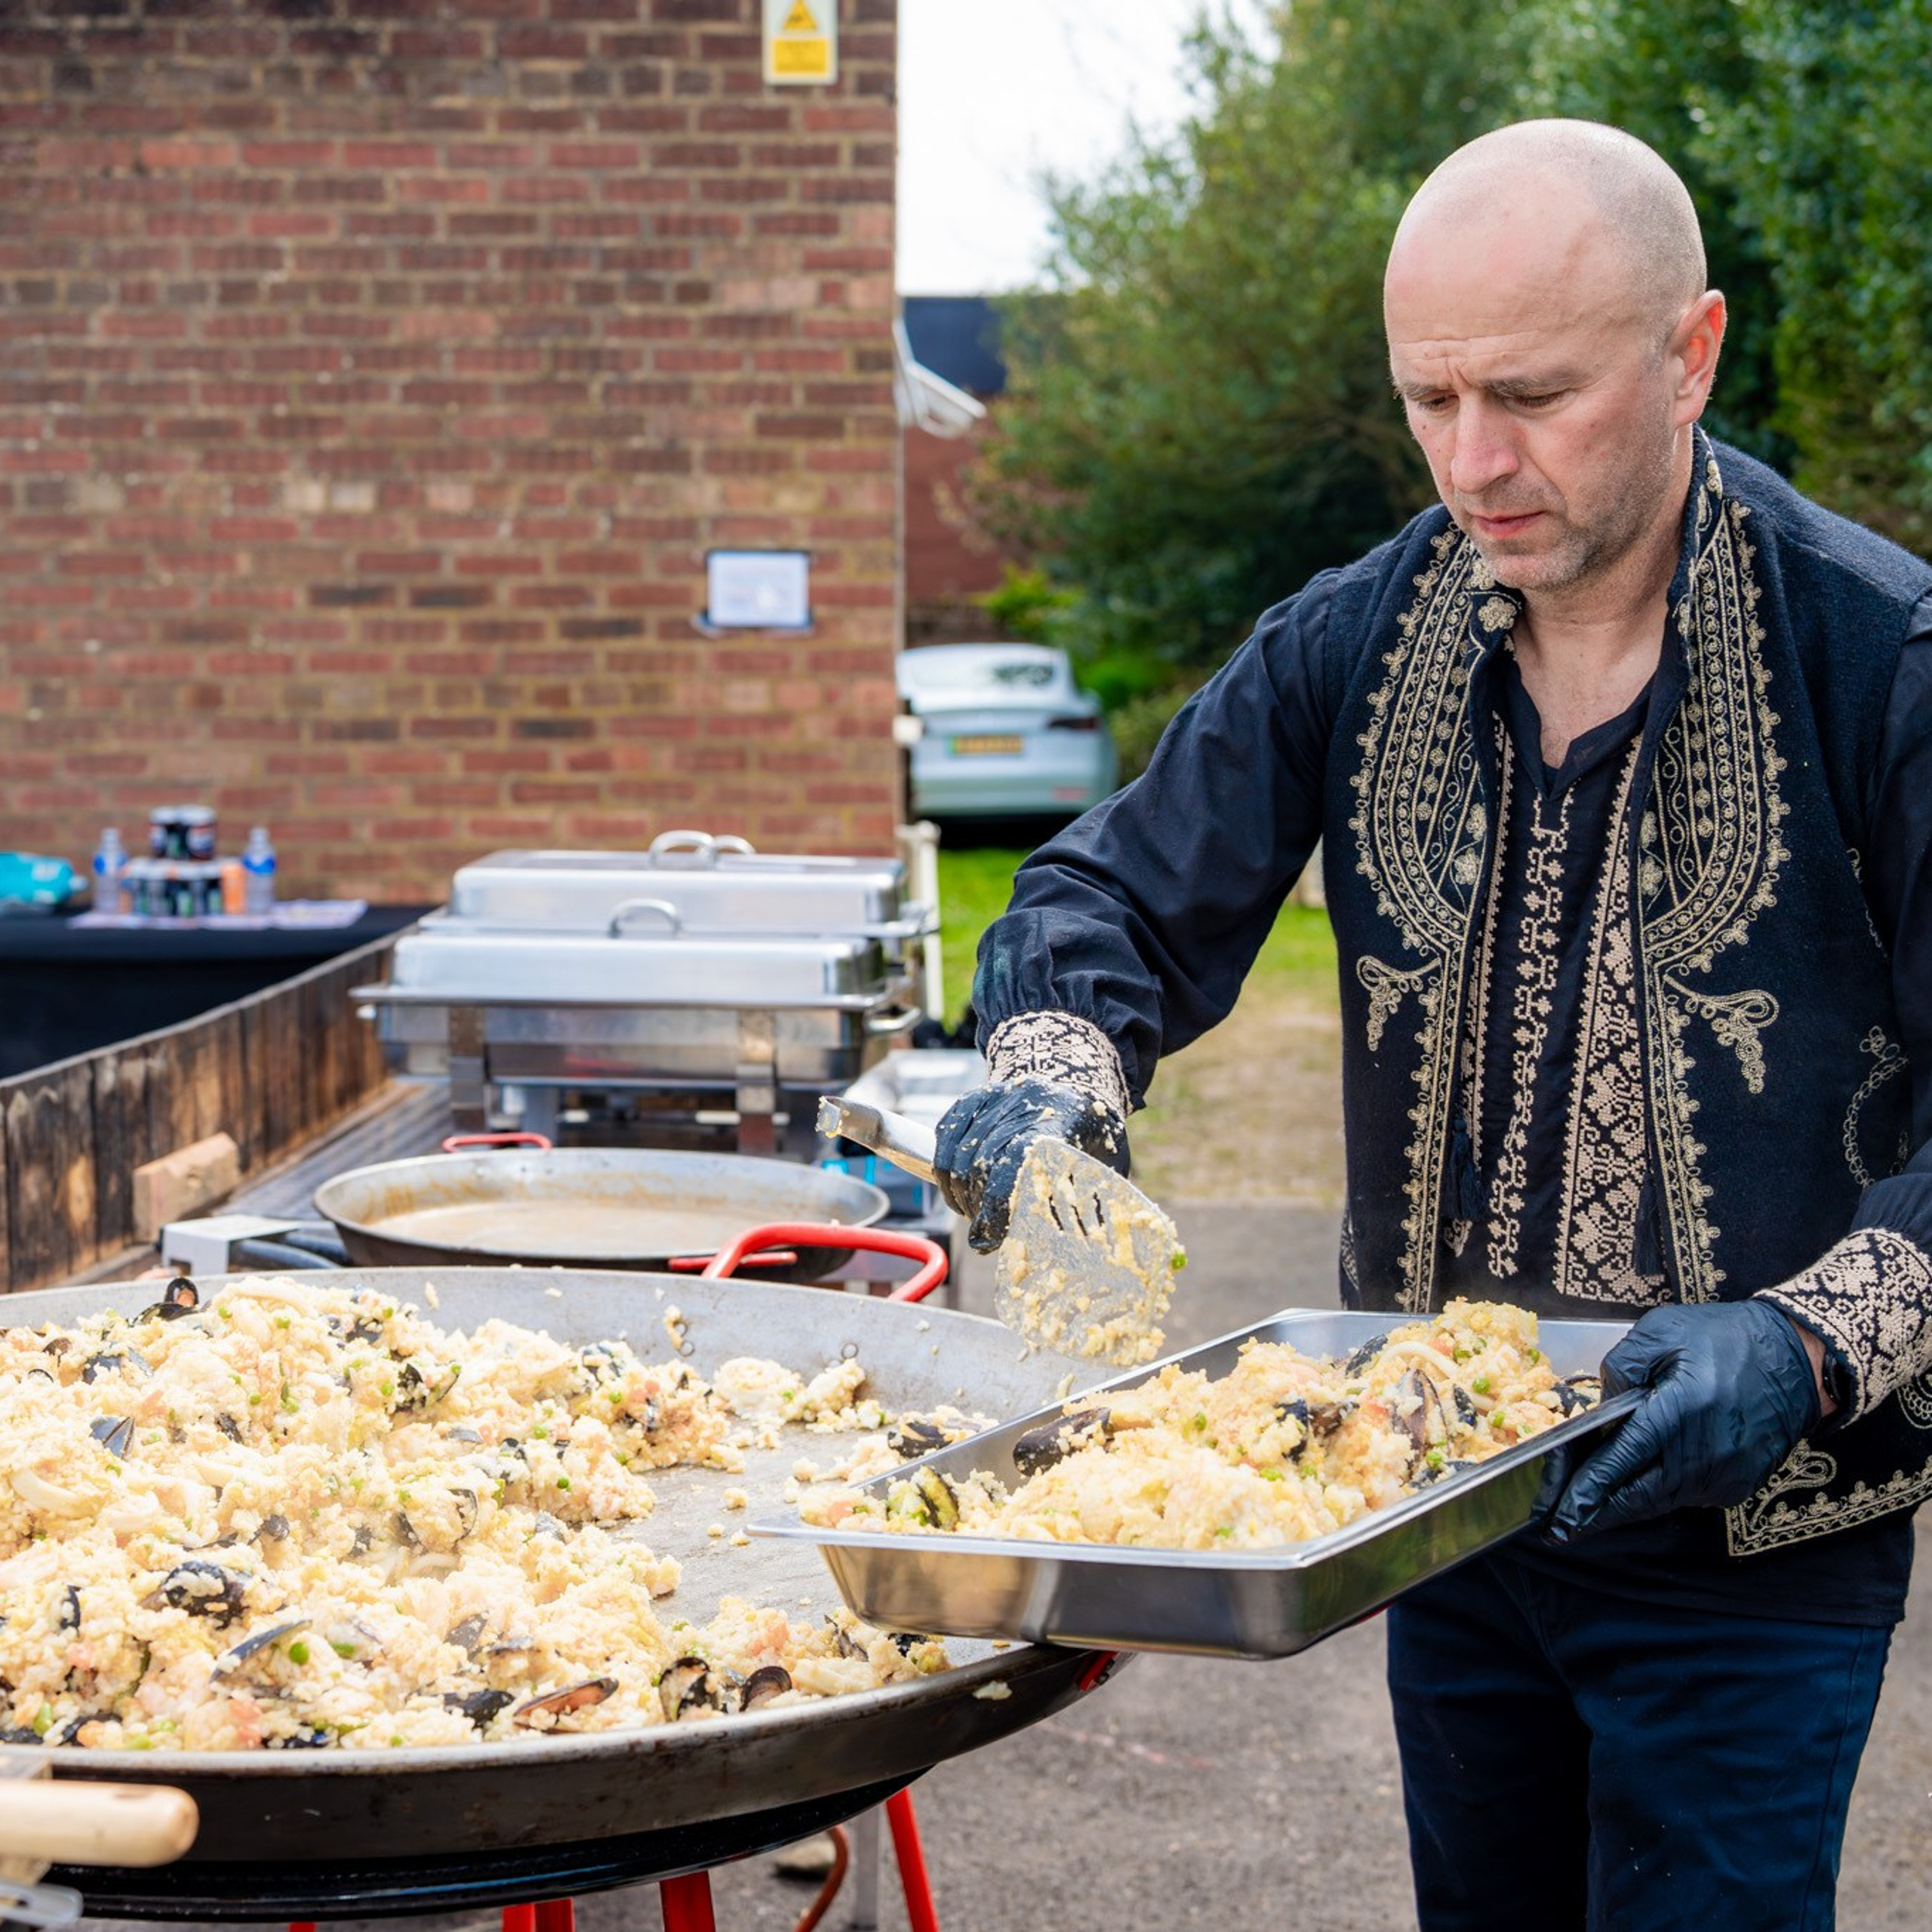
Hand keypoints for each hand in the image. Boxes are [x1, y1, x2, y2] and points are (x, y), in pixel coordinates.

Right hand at [933, 1075, 1130, 1252]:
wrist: (1076, 1089)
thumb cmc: (1095, 1138)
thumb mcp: (1105, 1167)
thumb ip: (1092, 1202)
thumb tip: (1073, 1250)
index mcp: (1064, 1118)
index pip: (1016, 1159)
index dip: (997, 1202)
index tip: (990, 1236)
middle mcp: (1026, 1100)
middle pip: (982, 1158)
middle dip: (976, 1203)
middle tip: (983, 1232)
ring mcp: (998, 1094)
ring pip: (959, 1150)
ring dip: (958, 1190)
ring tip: (972, 1214)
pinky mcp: (976, 1095)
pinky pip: (947, 1132)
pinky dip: (944, 1166)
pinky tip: (957, 1191)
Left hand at [1546, 1299, 1821, 1541]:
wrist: (1797, 1359)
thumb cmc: (1724, 1338)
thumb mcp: (1662, 1332)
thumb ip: (1622, 1367)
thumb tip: (1602, 1408)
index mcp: (1679, 1413)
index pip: (1622, 1460)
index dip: (1588, 1489)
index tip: (1559, 1511)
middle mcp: (1702, 1454)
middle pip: (1638, 1496)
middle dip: (1596, 1514)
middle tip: (1559, 1528)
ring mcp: (1724, 1475)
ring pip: (1661, 1501)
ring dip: (1624, 1508)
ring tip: (1587, 1513)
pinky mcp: (1738, 1484)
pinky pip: (1687, 1496)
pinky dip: (1658, 1496)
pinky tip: (1633, 1492)